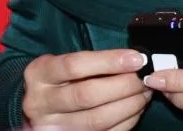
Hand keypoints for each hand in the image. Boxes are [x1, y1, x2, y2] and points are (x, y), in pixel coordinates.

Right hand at [22, 48, 152, 128]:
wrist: (39, 106)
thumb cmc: (56, 79)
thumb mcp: (61, 63)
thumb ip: (89, 62)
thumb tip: (131, 59)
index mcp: (39, 74)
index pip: (74, 65)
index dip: (108, 61)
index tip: (135, 59)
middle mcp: (42, 102)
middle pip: (87, 95)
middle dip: (122, 85)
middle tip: (143, 78)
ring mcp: (55, 126)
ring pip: (98, 119)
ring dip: (128, 105)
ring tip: (144, 92)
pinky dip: (126, 121)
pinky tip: (136, 108)